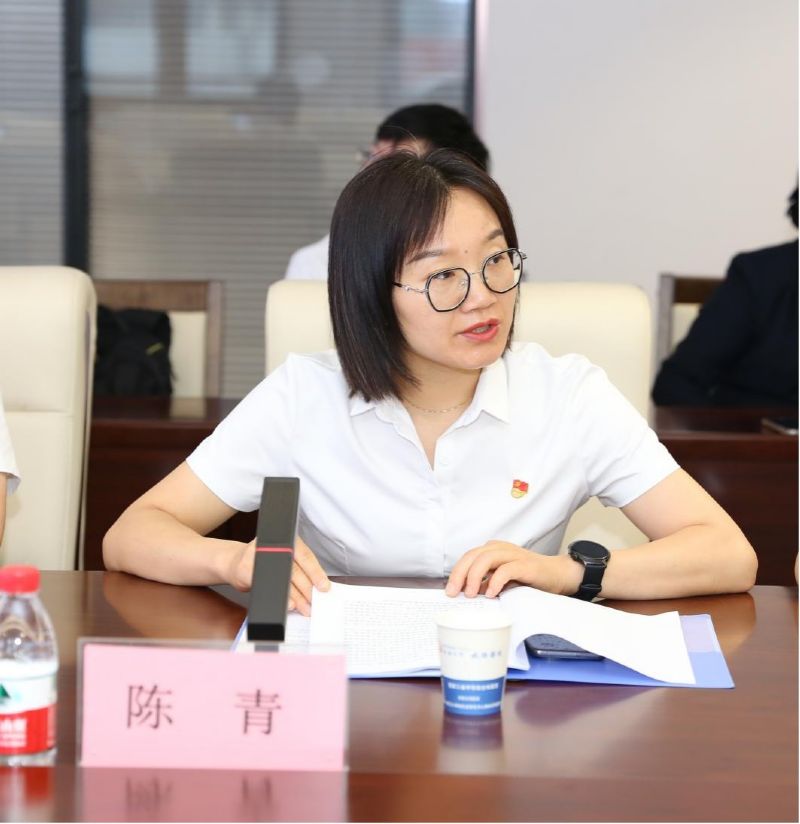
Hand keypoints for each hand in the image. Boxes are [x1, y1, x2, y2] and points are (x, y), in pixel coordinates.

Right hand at [227, 537, 329, 616]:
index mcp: (286, 539)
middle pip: (295, 570)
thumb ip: (299, 568)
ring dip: (296, 597)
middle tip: (315, 602)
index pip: (305, 556)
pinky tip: (288, 604)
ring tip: (305, 607)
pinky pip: (267, 586)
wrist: (236, 563)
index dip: (316, 572)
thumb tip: (318, 586)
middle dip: (307, 589)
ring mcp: (257, 556)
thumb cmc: (265, 560)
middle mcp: (272, 544)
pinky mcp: (246, 570)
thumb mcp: (284, 557)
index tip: (325, 586)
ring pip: (282, 579)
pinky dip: (280, 598)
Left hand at [445, 541, 580, 598]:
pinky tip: (491, 593)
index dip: (457, 572)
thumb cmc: (529, 579)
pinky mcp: (526, 564)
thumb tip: (466, 594)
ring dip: (475, 576)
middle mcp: (501, 549)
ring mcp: (514, 555)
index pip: (468, 557)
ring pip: (486, 558)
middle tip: (454, 593)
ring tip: (470, 594)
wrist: (559, 575)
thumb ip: (486, 582)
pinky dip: (496, 581)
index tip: (449, 591)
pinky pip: (507, 569)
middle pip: (473, 556)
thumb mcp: (503, 580)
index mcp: (493, 550)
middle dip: (460, 574)